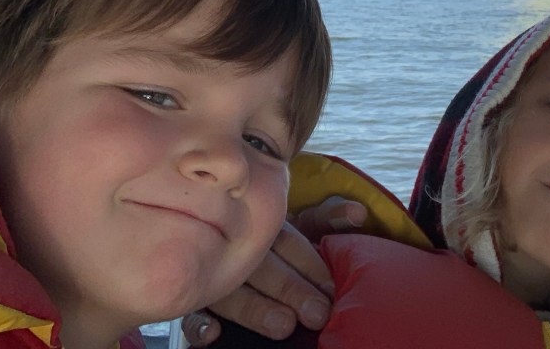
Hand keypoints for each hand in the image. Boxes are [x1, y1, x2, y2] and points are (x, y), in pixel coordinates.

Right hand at [183, 197, 368, 343]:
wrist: (209, 224)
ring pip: (229, 290)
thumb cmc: (268, 234)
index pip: (288, 240)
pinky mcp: (192, 299)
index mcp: (263, 224)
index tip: (333, 288)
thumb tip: (359, 214)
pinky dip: (198, 325)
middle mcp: (235, 248)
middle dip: (290, 288)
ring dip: (254, 308)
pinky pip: (189, 313)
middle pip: (262, 265)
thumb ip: (327, 217)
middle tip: (317, 312)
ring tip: (283, 326)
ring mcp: (211, 273)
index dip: (311, 264)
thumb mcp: (298, 221)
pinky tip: (212, 334)